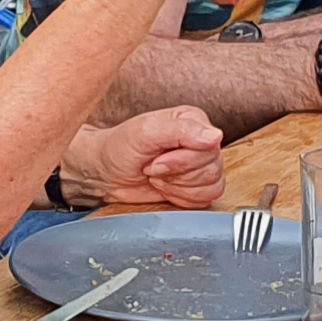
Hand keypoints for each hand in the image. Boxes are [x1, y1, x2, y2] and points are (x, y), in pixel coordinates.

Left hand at [63, 107, 225, 207]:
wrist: (106, 174)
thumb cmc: (120, 148)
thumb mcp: (146, 132)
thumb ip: (182, 131)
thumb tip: (215, 136)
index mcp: (194, 121)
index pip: (209, 148)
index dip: (181, 161)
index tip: (156, 158)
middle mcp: (201, 141)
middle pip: (212, 169)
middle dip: (175, 175)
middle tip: (152, 168)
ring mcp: (200, 165)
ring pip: (211, 186)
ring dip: (178, 187)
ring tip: (157, 176)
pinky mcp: (197, 186)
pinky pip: (207, 199)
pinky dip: (182, 198)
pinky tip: (166, 188)